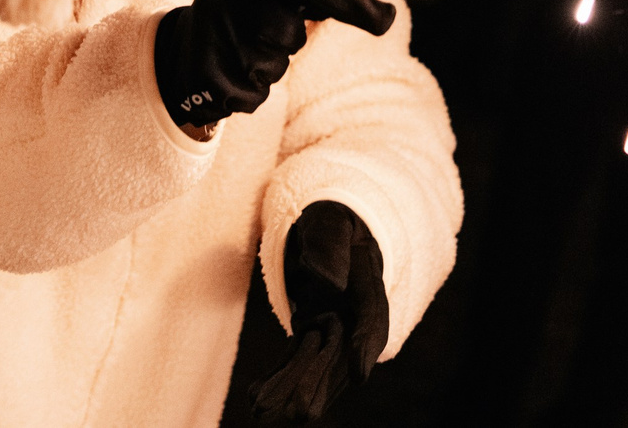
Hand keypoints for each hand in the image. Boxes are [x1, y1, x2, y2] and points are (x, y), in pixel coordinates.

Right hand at [153, 0, 393, 133]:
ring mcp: (212, 40)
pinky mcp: (207, 78)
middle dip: (285, 43)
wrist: (177, 51)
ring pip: (273, 67)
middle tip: (261, 35)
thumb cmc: (240, 14)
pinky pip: (257, 96)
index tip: (384, 20)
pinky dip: (252, 92)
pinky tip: (231, 75)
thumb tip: (382, 13)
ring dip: (267, 68)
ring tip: (240, 53)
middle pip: (290, 34)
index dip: (344, 1)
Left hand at [254, 202, 386, 420]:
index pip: (372, 320)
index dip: (366, 347)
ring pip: (314, 365)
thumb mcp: (332, 220)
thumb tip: (323, 279)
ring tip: (261, 412)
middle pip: (340, 356)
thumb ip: (329, 245)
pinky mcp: (312, 333)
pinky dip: (276, 379)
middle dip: (319, 385)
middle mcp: (353, 315)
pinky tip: (255, 399)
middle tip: (300, 414)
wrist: (332, 229)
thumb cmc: (333, 219)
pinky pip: (294, 359)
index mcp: (368, 285)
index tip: (361, 374)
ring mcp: (333, 328)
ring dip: (290, 390)